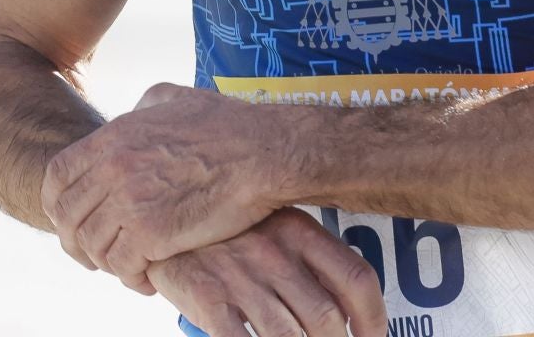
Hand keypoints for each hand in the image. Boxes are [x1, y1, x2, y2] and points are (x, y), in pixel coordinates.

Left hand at [42, 82, 299, 291]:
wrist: (263, 153)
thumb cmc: (227, 124)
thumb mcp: (171, 97)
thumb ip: (139, 108)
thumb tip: (129, 116)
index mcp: (113, 137)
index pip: (57, 176)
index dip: (57, 202)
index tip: (69, 216)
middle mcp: (113, 169)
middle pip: (68, 216)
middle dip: (75, 239)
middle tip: (93, 252)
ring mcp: (130, 203)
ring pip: (92, 246)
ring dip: (106, 261)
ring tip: (126, 265)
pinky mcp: (153, 234)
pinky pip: (122, 267)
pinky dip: (131, 278)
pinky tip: (147, 277)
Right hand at [148, 208, 387, 336]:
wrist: (159, 213)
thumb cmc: (224, 227)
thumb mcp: (272, 224)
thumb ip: (308, 257)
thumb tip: (348, 305)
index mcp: (299, 230)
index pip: (356, 279)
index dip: (374, 320)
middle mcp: (275, 254)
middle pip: (327, 318)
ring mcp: (241, 277)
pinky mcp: (208, 298)